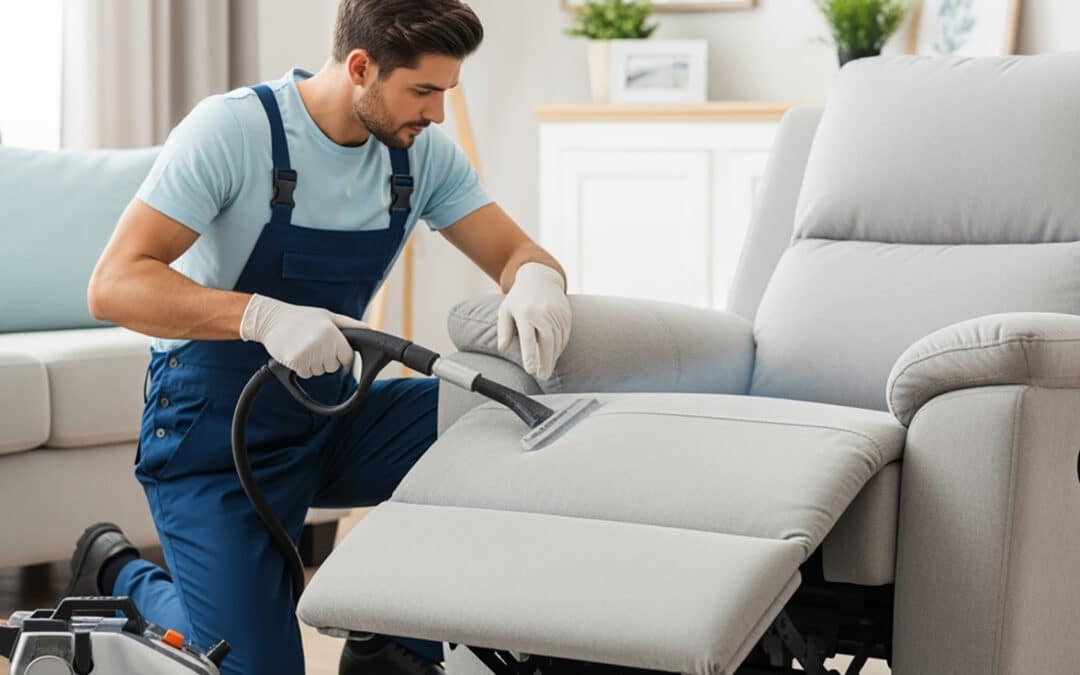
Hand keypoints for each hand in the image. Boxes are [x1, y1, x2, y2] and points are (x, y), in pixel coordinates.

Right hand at [239, 293, 366, 378]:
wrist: (271, 320)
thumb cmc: (302, 317)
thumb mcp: (328, 316)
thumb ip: (350, 324)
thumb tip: (370, 330)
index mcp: (332, 332)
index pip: (346, 357)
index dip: (340, 354)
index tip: (331, 347)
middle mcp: (321, 343)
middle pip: (334, 367)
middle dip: (327, 359)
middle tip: (315, 344)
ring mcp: (308, 353)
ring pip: (320, 372)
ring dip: (314, 364)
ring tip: (304, 346)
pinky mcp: (295, 362)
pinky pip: (306, 374)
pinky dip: (302, 368)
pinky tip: (296, 352)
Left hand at [497, 262, 570, 379]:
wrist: (540, 278)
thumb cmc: (519, 297)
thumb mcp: (505, 310)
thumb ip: (504, 330)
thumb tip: (502, 348)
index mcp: (525, 313)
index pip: (528, 338)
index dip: (530, 355)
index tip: (531, 370)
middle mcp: (543, 312)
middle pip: (547, 341)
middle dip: (546, 361)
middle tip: (542, 376)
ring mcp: (556, 312)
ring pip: (558, 340)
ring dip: (553, 356)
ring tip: (546, 369)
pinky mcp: (566, 313)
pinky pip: (565, 334)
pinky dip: (560, 347)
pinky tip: (554, 355)